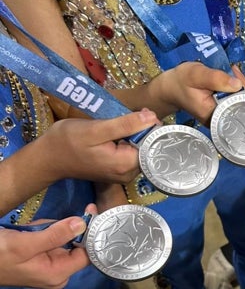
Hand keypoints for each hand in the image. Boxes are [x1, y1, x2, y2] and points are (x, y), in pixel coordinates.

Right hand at [0, 204, 96, 287]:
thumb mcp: (25, 245)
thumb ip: (55, 235)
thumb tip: (82, 224)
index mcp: (58, 274)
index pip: (88, 253)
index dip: (92, 232)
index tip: (90, 210)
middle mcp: (58, 271)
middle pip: (77, 242)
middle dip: (60, 229)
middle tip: (40, 227)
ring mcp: (51, 263)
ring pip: (63, 235)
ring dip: (48, 228)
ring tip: (29, 231)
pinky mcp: (43, 255)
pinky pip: (51, 236)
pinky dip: (41, 230)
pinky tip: (28, 232)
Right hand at [35, 109, 159, 183]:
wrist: (48, 157)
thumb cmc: (68, 141)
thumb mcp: (97, 129)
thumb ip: (126, 125)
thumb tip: (152, 118)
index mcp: (126, 166)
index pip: (153, 146)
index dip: (152, 128)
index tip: (144, 113)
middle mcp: (128, 174)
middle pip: (149, 148)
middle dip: (145, 130)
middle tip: (136, 113)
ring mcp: (123, 174)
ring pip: (141, 149)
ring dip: (137, 134)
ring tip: (125, 121)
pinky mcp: (117, 169)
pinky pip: (132, 152)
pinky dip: (129, 140)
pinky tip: (119, 131)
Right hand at [147, 61, 244, 124]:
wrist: (169, 88)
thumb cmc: (180, 81)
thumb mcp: (196, 75)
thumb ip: (216, 79)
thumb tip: (237, 84)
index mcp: (214, 116)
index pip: (239, 105)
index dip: (242, 88)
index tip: (234, 73)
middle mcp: (219, 120)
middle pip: (242, 102)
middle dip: (240, 84)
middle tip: (231, 69)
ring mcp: (220, 115)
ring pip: (239, 99)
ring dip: (237, 84)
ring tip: (228, 71)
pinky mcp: (220, 109)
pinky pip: (233, 97)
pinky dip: (232, 86)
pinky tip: (227, 77)